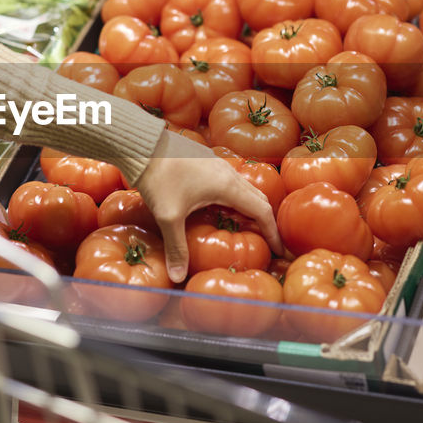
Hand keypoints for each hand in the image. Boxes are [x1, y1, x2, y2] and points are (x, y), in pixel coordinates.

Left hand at [135, 132, 283, 282]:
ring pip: (244, 188)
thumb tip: (178, 277)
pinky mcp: (206, 161)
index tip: (279, 250)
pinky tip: (217, 210)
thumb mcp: (168, 217)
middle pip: (257, 198)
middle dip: (263, 222)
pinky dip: (233, 199)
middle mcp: (228, 173)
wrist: (142, 145)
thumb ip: (177, 248)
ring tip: (242, 228)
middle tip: (264, 242)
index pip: (262, 211)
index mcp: (228, 186)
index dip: (273, 232)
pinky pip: (230, 182)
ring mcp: (218, 165)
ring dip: (247, 209)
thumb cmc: (158, 178)